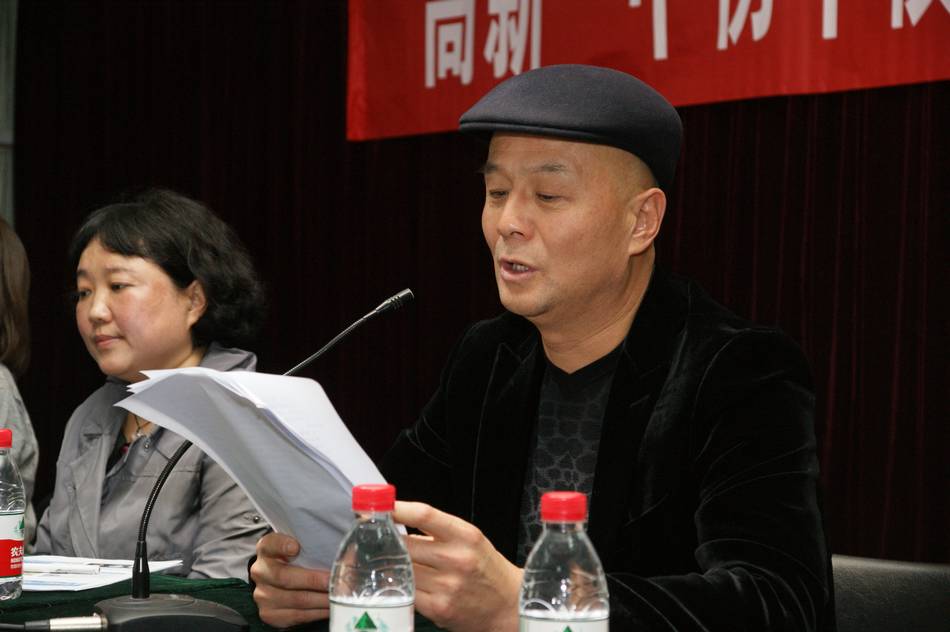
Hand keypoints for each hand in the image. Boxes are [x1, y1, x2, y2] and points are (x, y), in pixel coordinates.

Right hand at [250, 532, 329, 627]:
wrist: (277, 581)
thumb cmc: (295, 560)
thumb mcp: (300, 547)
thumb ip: (314, 546)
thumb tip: (347, 550)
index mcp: (266, 549)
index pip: (271, 544)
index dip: (282, 545)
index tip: (296, 547)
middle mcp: (260, 571)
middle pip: (285, 577)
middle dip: (313, 580)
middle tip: (332, 580)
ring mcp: (263, 594)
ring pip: (295, 599)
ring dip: (320, 599)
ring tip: (337, 596)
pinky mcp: (269, 613)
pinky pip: (297, 615)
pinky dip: (317, 612)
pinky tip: (328, 607)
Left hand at [394, 501, 522, 631]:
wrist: (508, 604)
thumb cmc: (486, 568)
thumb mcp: (470, 539)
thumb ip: (438, 531)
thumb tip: (400, 525)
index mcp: (465, 536)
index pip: (424, 515)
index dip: (398, 509)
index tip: (382, 507)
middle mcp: (457, 559)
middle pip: (406, 544)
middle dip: (392, 541)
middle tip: (382, 539)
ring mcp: (447, 586)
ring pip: (403, 569)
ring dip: (396, 564)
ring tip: (396, 561)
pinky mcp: (438, 609)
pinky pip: (408, 592)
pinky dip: (403, 585)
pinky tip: (407, 581)